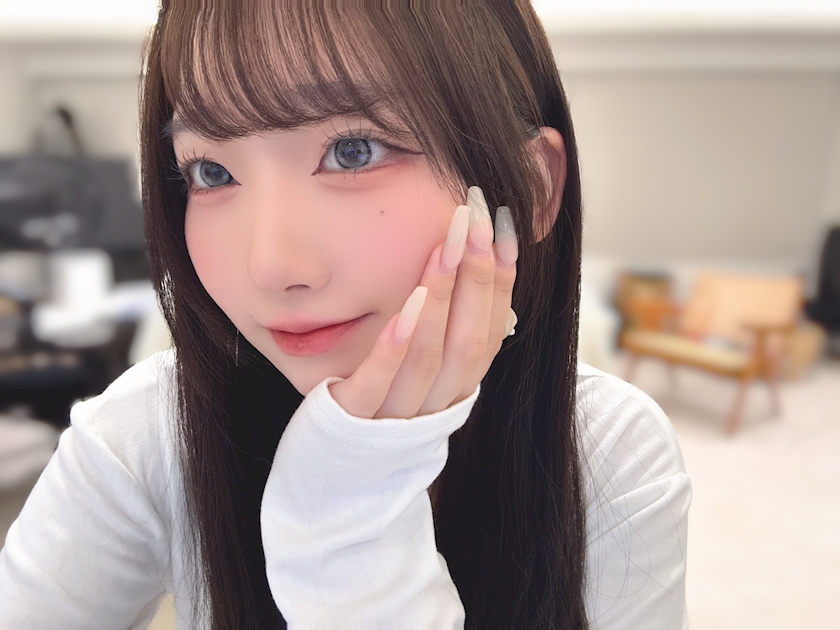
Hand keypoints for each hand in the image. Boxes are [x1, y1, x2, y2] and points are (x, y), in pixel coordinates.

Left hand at [329, 186, 517, 418]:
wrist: (337, 477)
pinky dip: (393, 349)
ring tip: (442, 250)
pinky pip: (377, 385)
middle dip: (475, 278)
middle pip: (467, 341)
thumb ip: (446, 332)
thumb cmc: (382, 410)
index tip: (500, 227)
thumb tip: (475, 268)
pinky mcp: (354, 422)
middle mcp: (436, 406)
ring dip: (439, 301)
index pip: (490, 332)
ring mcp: (396, 418)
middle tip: (473, 222)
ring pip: (429, 359)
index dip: (501, 281)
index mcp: (456, 390)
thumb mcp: (421, 373)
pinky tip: (400, 310)